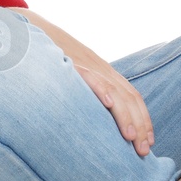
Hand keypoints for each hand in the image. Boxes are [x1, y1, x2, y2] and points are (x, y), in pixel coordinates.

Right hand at [9, 7, 154, 155]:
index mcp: (106, 73)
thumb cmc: (51, 59)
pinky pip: (89, 76)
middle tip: (143, 150)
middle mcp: (102, 69)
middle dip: (140, 124)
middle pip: (129, 97)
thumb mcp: (76, 76)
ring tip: (130, 137)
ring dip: (126, 115)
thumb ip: (89, 93)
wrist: (32, 31)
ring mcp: (88, 65)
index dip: (144, 120)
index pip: (133, 96)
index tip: (148, 142)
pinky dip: (100, 88)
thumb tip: (96, 121)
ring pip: (114, 91)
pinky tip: (107, 102)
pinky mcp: (71, 62)